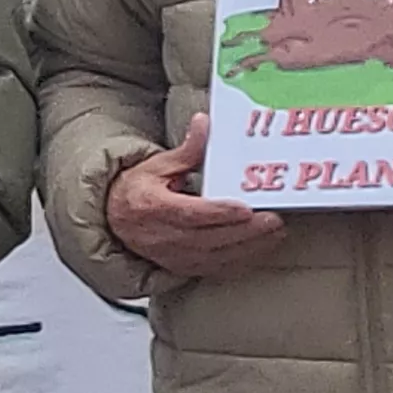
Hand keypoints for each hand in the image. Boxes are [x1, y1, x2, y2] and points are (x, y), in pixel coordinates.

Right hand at [105, 117, 287, 279]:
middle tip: (274, 220)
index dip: (219, 213)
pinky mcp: (183, 268)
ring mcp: (173, 256)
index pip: (190, 213)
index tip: (244, 208)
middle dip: (245, 231)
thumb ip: (188, 150)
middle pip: (209, 238)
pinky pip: (216, 269)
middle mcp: (162, 236)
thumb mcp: (159, 165)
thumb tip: (204, 123)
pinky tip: (261, 249)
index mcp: (153, 207)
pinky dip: (241, 261)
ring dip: (250, 247)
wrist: (116, 220)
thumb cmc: (139, 190)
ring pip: (216, 257)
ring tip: (276, 233)